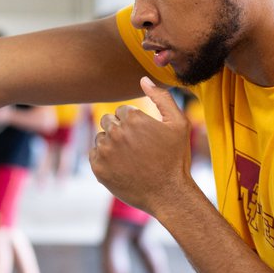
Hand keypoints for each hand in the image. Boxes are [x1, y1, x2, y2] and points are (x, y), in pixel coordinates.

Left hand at [89, 77, 192, 214]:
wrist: (168, 194)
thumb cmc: (175, 159)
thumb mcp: (179, 124)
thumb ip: (162, 97)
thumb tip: (143, 78)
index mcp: (133, 118)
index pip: (122, 111)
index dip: (135, 123)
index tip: (145, 138)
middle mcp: (116, 132)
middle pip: (108, 121)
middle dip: (120, 130)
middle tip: (138, 148)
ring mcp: (105, 151)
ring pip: (101, 138)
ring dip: (112, 144)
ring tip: (131, 159)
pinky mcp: (98, 168)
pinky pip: (94, 154)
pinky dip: (105, 159)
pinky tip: (122, 167)